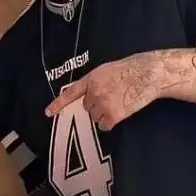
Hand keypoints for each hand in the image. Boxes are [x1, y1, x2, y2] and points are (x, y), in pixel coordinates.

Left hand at [44, 52, 161, 130]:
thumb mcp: (107, 70)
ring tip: (119, 103)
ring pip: (95, 117)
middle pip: (87, 108)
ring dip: (104, 114)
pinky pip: (104, 126)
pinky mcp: (113, 115)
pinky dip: (110, 123)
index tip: (48, 113)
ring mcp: (103, 104)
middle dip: (96, 105)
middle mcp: (94, 92)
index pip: (71, 93)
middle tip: (112, 97)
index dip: (58, 104)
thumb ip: (95, 82)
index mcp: (91, 79)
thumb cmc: (131, 69)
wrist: (147, 73)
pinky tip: (120, 112)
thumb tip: (90, 95)